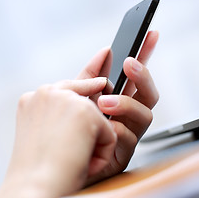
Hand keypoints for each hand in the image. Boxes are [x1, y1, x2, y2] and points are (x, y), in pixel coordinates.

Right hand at [0, 78, 116, 197]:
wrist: (32, 188)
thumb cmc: (37, 171)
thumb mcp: (44, 134)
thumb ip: (60, 113)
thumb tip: (93, 93)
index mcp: (32, 100)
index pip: (67, 85)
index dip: (88, 83)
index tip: (103, 69)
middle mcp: (45, 93)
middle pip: (87, 96)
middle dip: (93, 121)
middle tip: (84, 101)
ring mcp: (64, 99)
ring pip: (98, 119)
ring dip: (92, 142)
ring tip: (70, 158)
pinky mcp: (83, 111)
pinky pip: (109, 132)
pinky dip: (101, 152)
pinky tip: (81, 160)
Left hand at [77, 31, 158, 183]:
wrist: (50, 163)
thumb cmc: (64, 129)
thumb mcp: (76, 98)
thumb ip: (90, 76)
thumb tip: (105, 51)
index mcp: (116, 101)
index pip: (136, 76)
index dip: (145, 55)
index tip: (149, 34)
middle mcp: (125, 117)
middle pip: (148, 94)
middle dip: (142, 76)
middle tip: (129, 64)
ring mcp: (125, 135)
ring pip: (145, 115)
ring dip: (125, 104)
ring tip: (104, 102)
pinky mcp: (120, 155)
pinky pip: (127, 138)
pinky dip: (113, 129)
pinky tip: (100, 128)